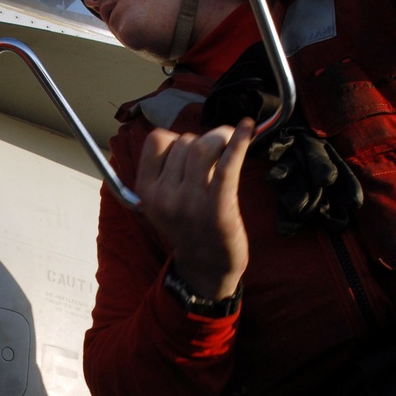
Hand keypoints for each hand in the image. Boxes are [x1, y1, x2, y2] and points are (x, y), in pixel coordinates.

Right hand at [135, 119, 253, 299]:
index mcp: (146, 191)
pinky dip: (239, 143)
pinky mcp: (218, 207)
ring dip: (221, 139)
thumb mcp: (162, 202)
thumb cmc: (190, 227)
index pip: (156, 141)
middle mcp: (164, 195)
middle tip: (219, 152)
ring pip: (204, 147)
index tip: (192, 150)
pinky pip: (227, 167)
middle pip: (185, 142)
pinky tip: (249, 128)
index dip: (177, 138)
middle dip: (205, 140)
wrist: (207, 267)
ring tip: (231, 146)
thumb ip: (166, 171)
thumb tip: (195, 135)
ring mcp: (190, 202)